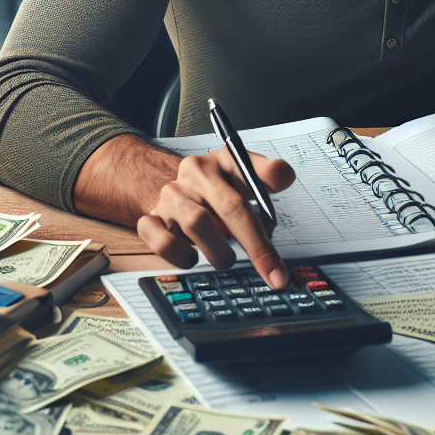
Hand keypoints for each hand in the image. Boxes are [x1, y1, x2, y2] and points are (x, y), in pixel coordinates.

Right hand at [136, 147, 295, 289]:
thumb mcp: (245, 170)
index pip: (251, 181)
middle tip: (270, 272)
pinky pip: (161, 241)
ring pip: (196, 225)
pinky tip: (193, 256)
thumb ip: (268, 173)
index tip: (280, 253)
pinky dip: (180, 255)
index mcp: (221, 161)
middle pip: (228, 209)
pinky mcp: (150, 219)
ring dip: (218, 250)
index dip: (268, 215)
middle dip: (254, 246)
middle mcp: (193, 175)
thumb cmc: (219, 184)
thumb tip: (284, 176)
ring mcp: (169, 198)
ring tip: (226, 257)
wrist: (179, 187)